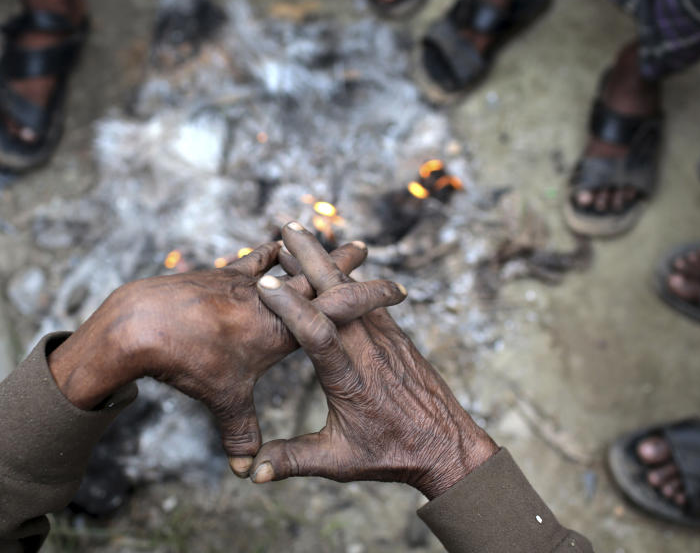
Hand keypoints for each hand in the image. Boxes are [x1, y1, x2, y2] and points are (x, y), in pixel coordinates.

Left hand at [48, 237, 406, 475]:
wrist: (141, 323)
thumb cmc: (189, 361)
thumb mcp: (223, 400)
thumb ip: (242, 432)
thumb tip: (250, 470)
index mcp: (283, 329)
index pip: (339, 309)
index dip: (370, 298)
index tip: (397, 289)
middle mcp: (269, 300)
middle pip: (317, 276)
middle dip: (342, 265)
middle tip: (363, 248)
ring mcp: (244, 281)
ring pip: (286, 262)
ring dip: (305, 252)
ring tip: (324, 240)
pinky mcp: (219, 274)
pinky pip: (250, 258)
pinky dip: (264, 252)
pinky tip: (270, 244)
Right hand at [251, 224, 499, 498]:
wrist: (447, 445)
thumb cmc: (392, 453)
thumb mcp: (339, 461)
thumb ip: (294, 459)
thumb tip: (252, 473)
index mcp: (351, 376)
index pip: (318, 333)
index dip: (291, 307)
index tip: (264, 283)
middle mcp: (369, 348)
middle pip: (337, 294)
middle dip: (311, 258)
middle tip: (286, 226)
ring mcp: (385, 337)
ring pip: (352, 289)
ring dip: (325, 260)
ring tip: (299, 233)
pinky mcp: (394, 335)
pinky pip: (367, 298)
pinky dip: (345, 276)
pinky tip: (329, 263)